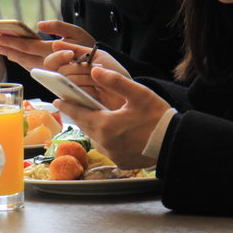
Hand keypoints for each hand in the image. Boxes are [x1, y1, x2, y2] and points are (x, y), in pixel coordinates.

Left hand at [0, 20, 94, 71]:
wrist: (102, 70)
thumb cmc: (89, 48)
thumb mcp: (77, 32)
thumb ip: (58, 26)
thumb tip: (39, 24)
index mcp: (53, 49)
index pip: (27, 45)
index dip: (11, 41)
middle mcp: (48, 62)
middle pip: (23, 56)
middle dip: (8, 49)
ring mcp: (50, 71)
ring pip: (26, 63)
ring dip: (14, 56)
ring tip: (2, 49)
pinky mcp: (52, 75)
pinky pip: (34, 68)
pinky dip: (23, 62)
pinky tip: (17, 57)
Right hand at [43, 42, 129, 108]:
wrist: (129, 90)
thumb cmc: (113, 71)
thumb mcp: (95, 55)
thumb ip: (75, 49)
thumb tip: (54, 43)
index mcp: (70, 66)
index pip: (52, 61)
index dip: (58, 57)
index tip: (70, 55)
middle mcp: (68, 79)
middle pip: (60, 71)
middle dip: (79, 68)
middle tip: (94, 69)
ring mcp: (72, 93)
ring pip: (68, 83)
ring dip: (86, 78)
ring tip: (99, 80)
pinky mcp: (78, 106)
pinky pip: (74, 97)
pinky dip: (87, 90)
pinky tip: (96, 91)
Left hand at [54, 66, 170, 168]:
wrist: (175, 143)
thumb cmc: (159, 118)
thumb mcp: (139, 94)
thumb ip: (116, 81)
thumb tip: (95, 70)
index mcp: (106, 125)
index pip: (80, 113)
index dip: (67, 106)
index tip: (57, 101)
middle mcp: (105, 142)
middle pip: (85, 126)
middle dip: (77, 115)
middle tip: (70, 107)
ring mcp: (112, 154)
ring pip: (93, 138)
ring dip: (90, 127)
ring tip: (88, 117)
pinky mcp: (120, 161)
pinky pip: (105, 148)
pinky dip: (102, 139)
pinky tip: (107, 132)